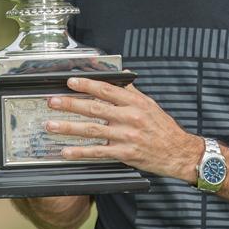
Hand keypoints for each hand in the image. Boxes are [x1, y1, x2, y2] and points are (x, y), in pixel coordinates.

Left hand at [46, 76, 203, 181]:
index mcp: (135, 103)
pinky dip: (80, 152)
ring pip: (92, 130)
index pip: (107, 90)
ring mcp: (126, 136)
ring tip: (51, 125)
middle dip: (70, 104)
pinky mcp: (124, 153)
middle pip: (95, 108)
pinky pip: (98, 152)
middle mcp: (130, 117)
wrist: (178, 152)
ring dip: (68, 127)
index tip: (70, 82)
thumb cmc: (163, 128)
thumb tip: (121, 75)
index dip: (87, 85)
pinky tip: (66, 151)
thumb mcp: (150, 104)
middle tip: (52, 102)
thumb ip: (132, 91)